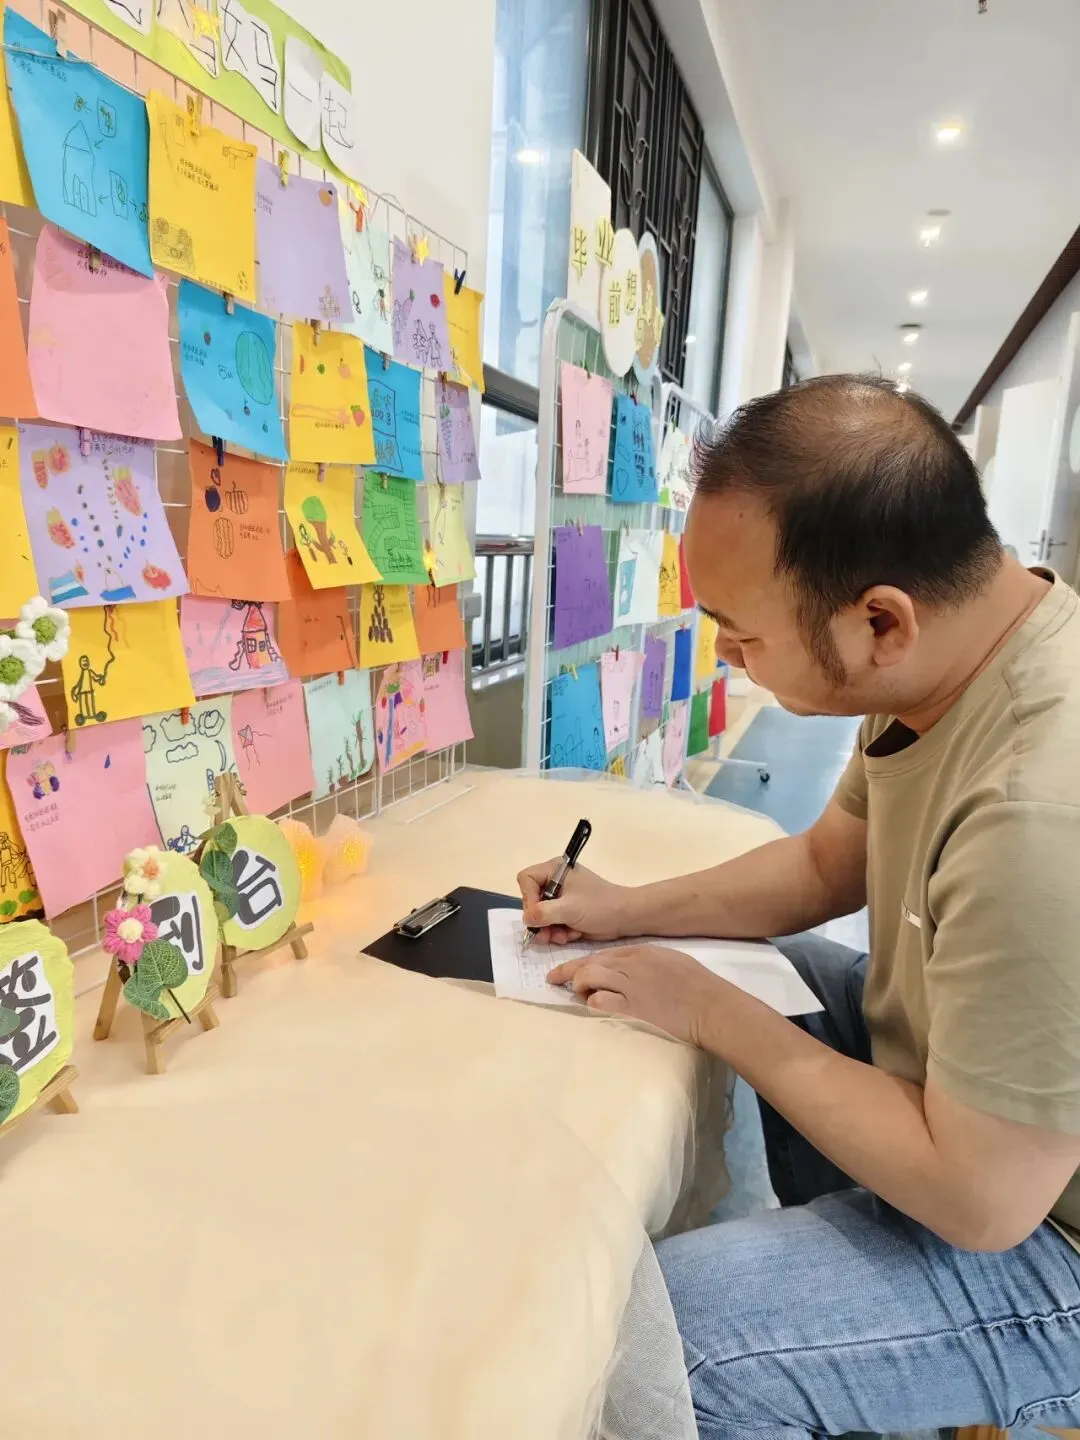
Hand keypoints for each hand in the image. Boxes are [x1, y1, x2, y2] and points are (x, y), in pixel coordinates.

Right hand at [516, 861, 632, 944]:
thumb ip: (543, 913)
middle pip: (532, 900)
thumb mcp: (569, 909)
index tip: (538, 914)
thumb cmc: (600, 906)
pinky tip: (571, 935)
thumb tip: (526, 919)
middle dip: (540, 920)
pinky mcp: (567, 912)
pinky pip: (552, 923)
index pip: (526, 879)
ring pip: (541, 916)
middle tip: (547, 934)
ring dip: (549, 930)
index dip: (528, 898)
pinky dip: (559, 932)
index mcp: (555, 870)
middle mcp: (555, 881)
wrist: (625, 917)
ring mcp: (561, 898)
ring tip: (563, 936)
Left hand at [547, 944, 722, 1045]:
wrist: (710, 1006)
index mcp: (640, 953)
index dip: (579, 963)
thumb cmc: (697, 985)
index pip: (601, 955)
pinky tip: (596, 1008)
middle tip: (556, 981)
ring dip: (580, 988)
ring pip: (589, 978)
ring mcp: (630, 987)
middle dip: (568, 973)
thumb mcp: (669, 960)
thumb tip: (624, 969)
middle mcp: (630, 966)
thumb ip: (644, 962)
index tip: (565, 972)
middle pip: (588, 964)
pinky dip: (593, 1004)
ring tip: (581, 997)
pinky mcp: (632, 1008)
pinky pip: (599, 1002)